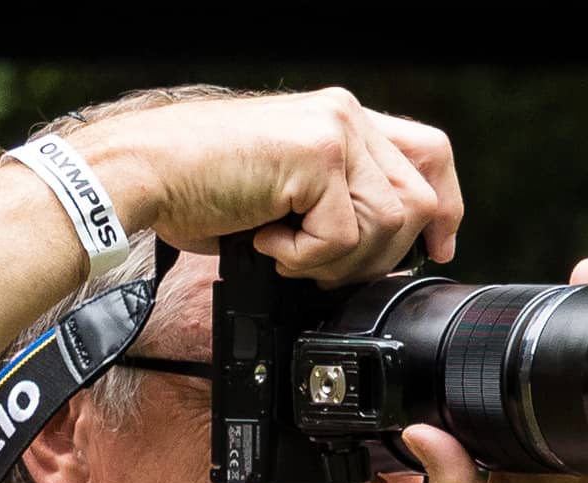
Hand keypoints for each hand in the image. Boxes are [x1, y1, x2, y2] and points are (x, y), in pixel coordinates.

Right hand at [81, 88, 463, 286]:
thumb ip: (344, 199)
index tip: (437, 248)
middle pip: (418, 204)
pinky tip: (265, 239)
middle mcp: (346, 117)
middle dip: (377, 255)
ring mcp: (335, 131)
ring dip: (337, 260)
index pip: (431, 155)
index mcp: (345, 121)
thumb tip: (395, 248)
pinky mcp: (316, 156)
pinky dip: (304, 258)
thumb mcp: (290, 191)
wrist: (140, 174)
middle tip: (317, 262)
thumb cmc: (200, 188)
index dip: (447, 207)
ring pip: (388, 225)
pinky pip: (343, 237)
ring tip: (284, 247)